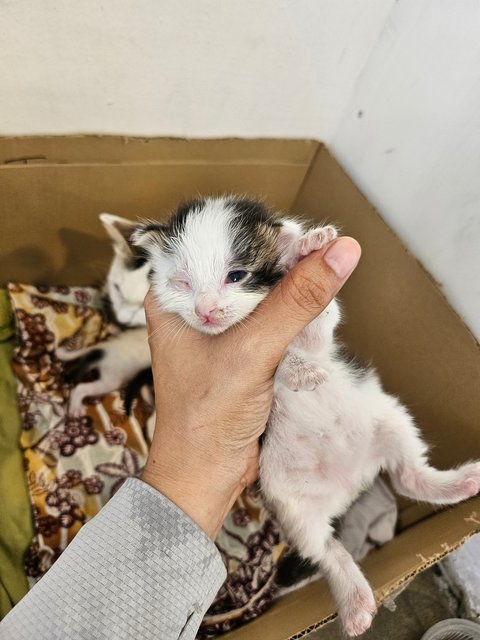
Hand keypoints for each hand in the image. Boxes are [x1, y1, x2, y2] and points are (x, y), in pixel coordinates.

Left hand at [141, 237, 360, 537]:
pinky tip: (316, 301)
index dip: (254, 231)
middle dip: (279, 258)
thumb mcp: (253, 350)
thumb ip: (296, 301)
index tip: (297, 230)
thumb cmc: (208, 416)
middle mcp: (192, 308)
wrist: (206, 477)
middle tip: (320, 246)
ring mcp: (216, 330)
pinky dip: (292, 312)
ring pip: (258, 293)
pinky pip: (269, 319)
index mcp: (173, 297)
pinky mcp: (239, 351)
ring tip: (324, 267)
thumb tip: (340, 252)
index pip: (213, 244)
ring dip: (290, 286)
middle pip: (240, 266)